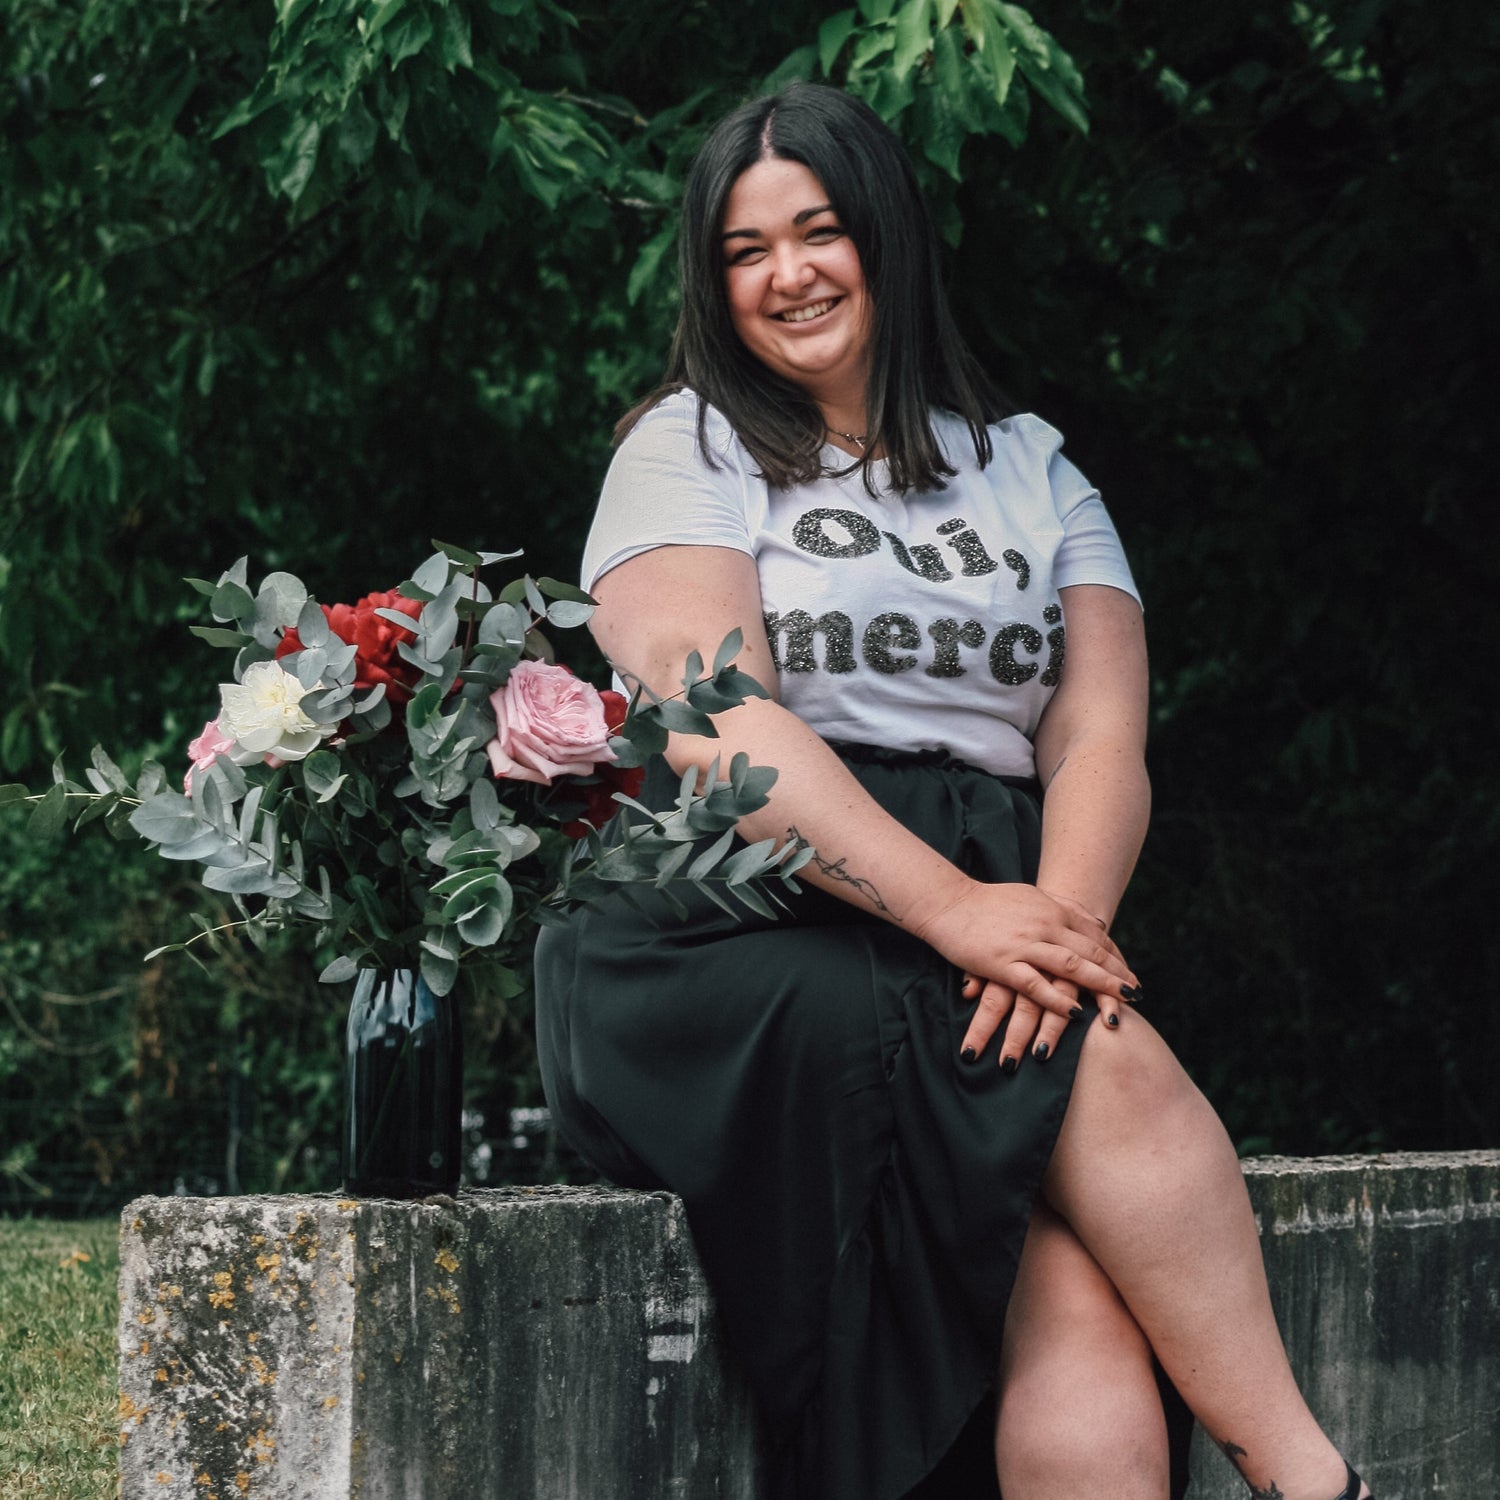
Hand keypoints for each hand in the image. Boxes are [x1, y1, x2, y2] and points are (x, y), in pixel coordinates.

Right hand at [913, 881, 1136, 1060]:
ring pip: (1071, 966)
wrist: (947, 903)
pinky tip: (1075, 1013)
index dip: (1114, 956)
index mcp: (1051, 909)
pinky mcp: (1002, 963)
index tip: (1129, 974)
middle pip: (1090, 951)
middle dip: (1116, 973)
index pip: (1093, 935)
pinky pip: (1035, 984)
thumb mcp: (1030, 896)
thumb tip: (1092, 921)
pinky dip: (1057, 999)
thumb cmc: (987, 902)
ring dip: (1100, 985)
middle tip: (1137, 993)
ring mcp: (1024, 944)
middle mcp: (1044, 925)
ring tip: (1121, 1004)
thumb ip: (1060, 907)